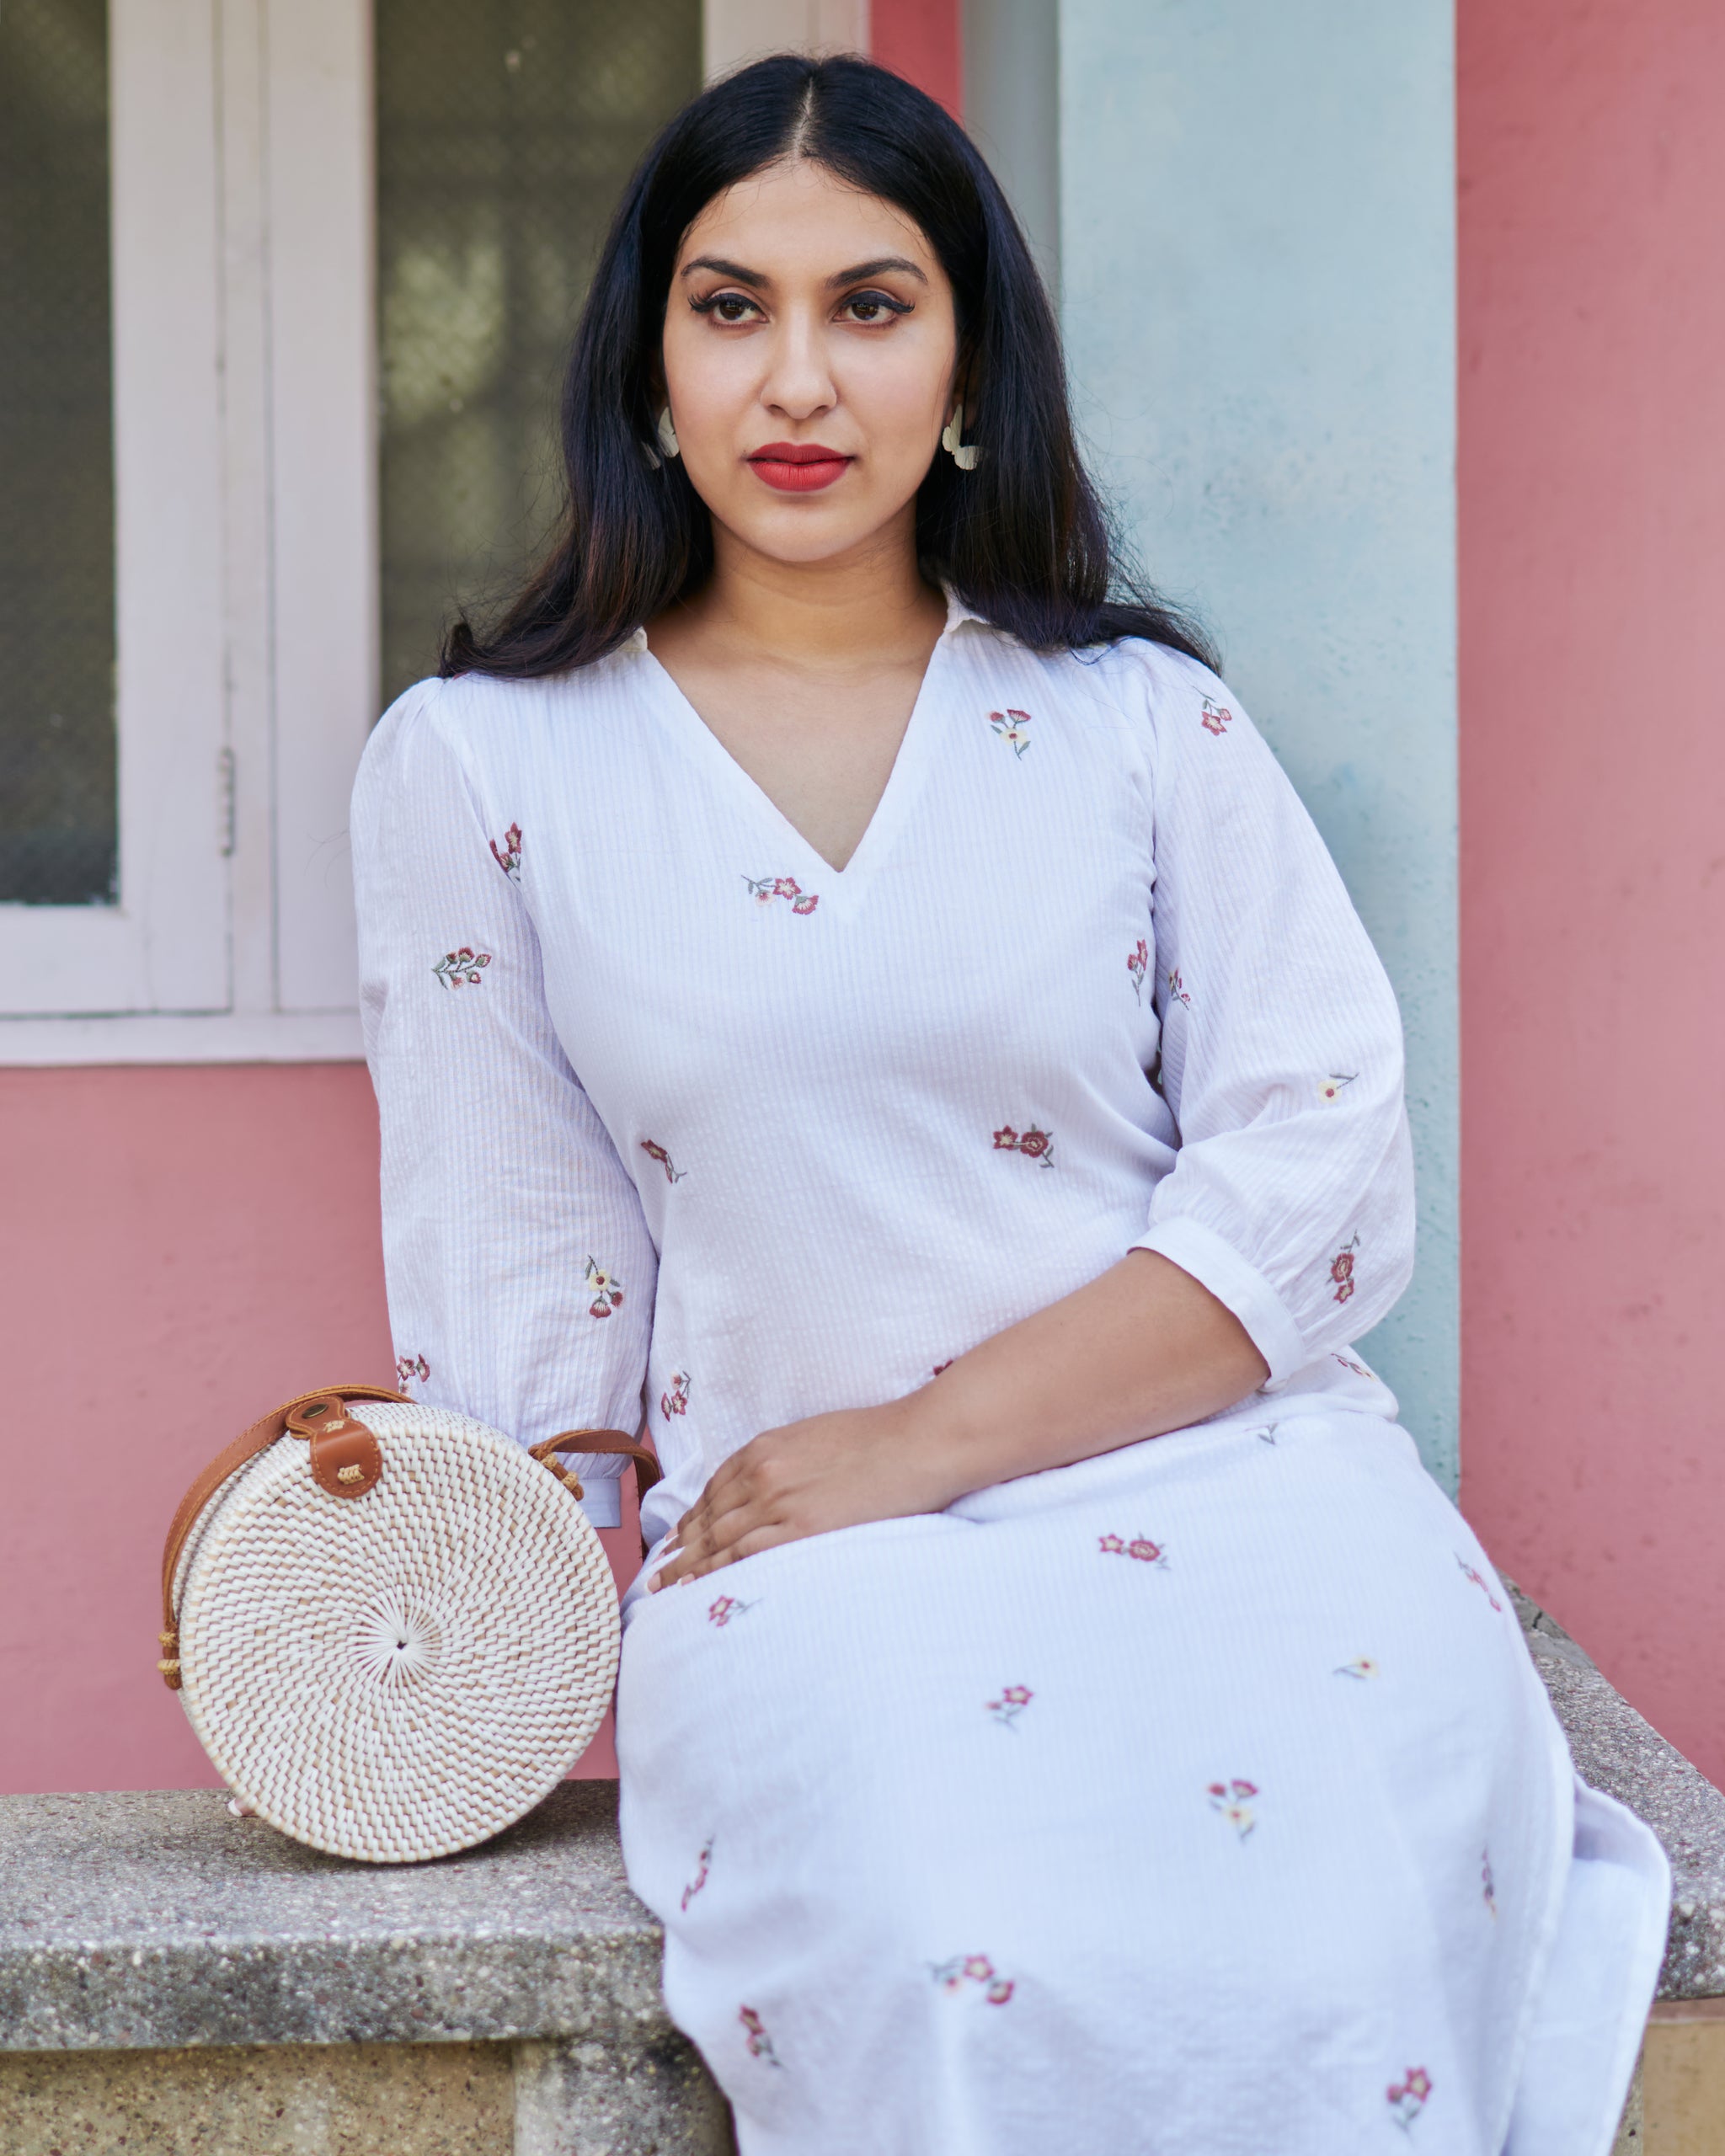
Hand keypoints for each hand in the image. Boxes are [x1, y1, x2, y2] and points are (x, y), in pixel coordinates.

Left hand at [648, 1396, 957, 1590]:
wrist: (915, 1442)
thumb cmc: (878, 1438)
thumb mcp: (816, 1437)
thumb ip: (785, 1460)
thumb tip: (774, 1484)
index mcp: (765, 1448)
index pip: (714, 1489)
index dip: (692, 1517)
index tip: (678, 1537)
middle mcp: (761, 1473)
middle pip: (708, 1517)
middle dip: (680, 1546)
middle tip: (658, 1570)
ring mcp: (777, 1501)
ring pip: (717, 1539)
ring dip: (686, 1565)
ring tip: (665, 1587)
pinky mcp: (798, 1529)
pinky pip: (742, 1555)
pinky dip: (713, 1571)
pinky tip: (695, 1587)